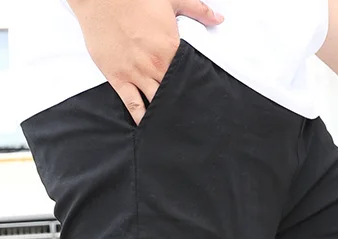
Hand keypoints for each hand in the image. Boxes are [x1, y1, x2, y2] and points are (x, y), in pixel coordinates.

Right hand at [67, 0, 223, 123]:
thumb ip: (198, 10)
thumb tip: (219, 19)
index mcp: (170, 47)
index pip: (188, 74)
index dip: (196, 86)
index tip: (203, 98)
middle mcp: (155, 65)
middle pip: (174, 92)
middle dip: (182, 105)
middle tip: (191, 119)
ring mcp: (136, 74)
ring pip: (155, 102)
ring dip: (164, 114)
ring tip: (174, 129)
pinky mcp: (118, 79)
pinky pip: (132, 105)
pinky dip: (141, 118)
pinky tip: (148, 128)